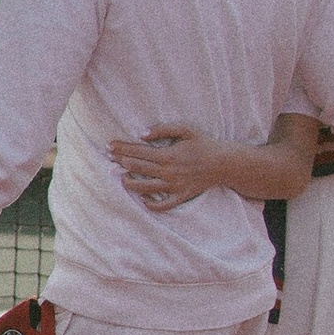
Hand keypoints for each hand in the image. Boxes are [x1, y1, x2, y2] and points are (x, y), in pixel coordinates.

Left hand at [111, 124, 235, 209]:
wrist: (224, 163)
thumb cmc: (204, 144)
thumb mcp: (187, 129)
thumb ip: (164, 129)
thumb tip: (143, 134)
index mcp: (168, 155)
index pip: (139, 152)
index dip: (123, 148)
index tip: (110, 146)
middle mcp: (168, 172)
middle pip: (139, 167)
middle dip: (121, 161)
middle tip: (109, 158)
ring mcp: (174, 186)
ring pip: (146, 187)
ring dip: (131, 183)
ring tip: (122, 179)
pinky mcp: (181, 196)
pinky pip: (164, 205)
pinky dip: (152, 204)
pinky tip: (144, 200)